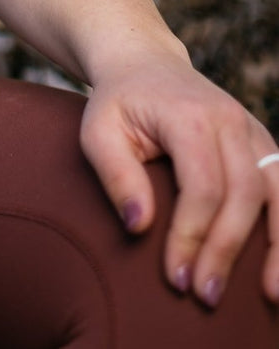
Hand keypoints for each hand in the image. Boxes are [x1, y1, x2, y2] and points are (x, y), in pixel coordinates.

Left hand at [79, 49, 278, 308]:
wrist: (144, 63)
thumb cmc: (118, 103)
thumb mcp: (98, 131)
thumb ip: (116, 175)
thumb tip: (139, 226)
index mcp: (190, 116)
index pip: (202, 186)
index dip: (191, 237)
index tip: (175, 277)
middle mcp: (230, 120)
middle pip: (243, 194)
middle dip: (226, 250)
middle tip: (205, 295)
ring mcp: (252, 129)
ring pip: (278, 192)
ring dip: (277, 247)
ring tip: (269, 296)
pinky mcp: (262, 143)